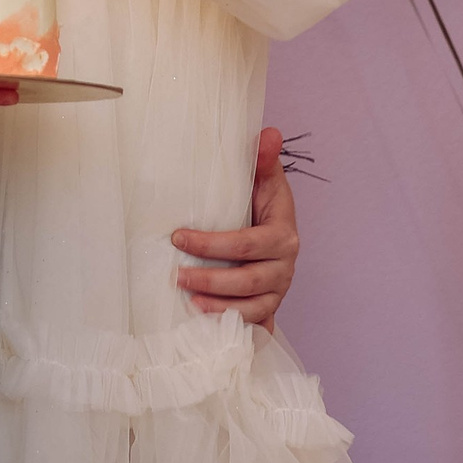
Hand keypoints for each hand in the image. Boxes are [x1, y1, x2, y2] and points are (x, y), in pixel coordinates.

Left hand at [171, 125, 299, 330]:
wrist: (274, 229)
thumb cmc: (261, 205)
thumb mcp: (264, 180)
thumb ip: (263, 159)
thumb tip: (268, 133)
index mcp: (283, 234)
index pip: (248, 242)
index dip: (213, 244)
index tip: (178, 237)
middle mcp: (285, 266)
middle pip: (250, 280)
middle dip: (212, 281)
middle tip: (177, 276)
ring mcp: (279, 291)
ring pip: (254, 308)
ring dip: (220, 308)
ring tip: (189, 303)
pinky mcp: (270, 308)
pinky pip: (257, 326)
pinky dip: (236, 329)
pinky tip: (208, 328)